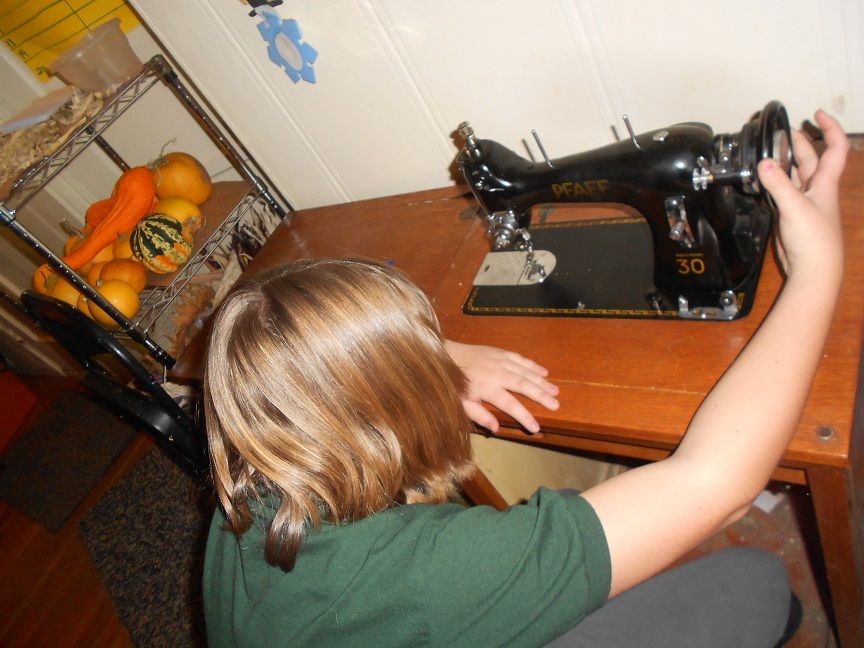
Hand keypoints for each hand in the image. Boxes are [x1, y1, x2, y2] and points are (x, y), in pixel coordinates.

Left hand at [444, 340, 558, 432]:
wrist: (445, 355)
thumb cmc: (452, 383)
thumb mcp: (460, 404)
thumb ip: (479, 415)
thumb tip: (497, 429)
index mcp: (487, 388)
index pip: (511, 405)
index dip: (524, 416)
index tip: (536, 427)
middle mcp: (497, 373)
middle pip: (524, 386)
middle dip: (541, 396)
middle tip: (556, 405)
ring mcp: (500, 360)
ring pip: (526, 371)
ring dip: (542, 381)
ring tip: (555, 391)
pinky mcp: (499, 352)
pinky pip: (520, 359)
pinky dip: (533, 365)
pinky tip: (544, 372)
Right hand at [758, 110, 847, 284]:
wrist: (813, 268)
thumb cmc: (814, 238)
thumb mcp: (795, 207)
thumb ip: (778, 185)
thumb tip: (763, 163)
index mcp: (824, 183)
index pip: (834, 149)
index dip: (829, 129)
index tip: (816, 114)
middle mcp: (816, 190)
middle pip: (810, 159)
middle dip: (799, 143)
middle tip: (781, 131)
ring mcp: (803, 203)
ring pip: (794, 176)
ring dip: (783, 162)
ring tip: (767, 150)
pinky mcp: (790, 216)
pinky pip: (782, 192)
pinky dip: (773, 183)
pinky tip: (762, 179)